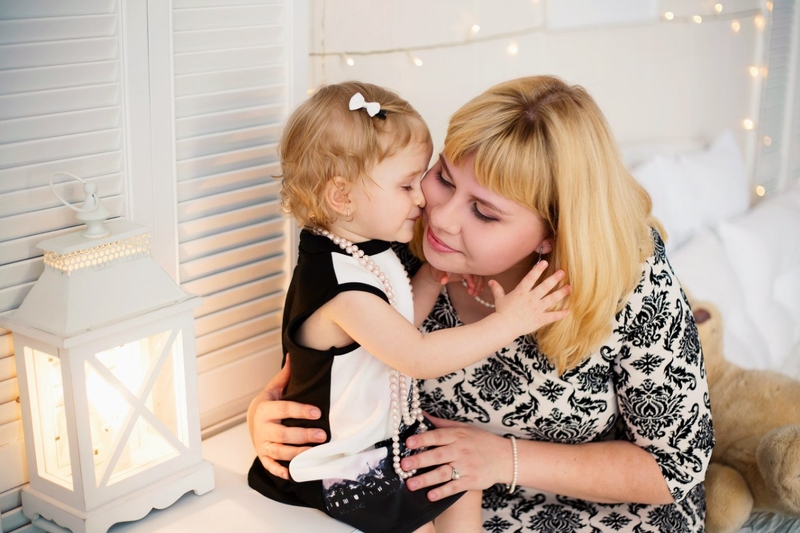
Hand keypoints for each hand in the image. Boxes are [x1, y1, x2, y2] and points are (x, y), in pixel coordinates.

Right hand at [248, 355, 326, 477]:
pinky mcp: (263, 456)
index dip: (301, 410)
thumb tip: (294, 355)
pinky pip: (270, 466)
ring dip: (297, 454)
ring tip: (315, 452)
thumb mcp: (274, 388)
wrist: (251, 420)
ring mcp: (262, 444)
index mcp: (265, 409)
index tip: (318, 412)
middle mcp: (262, 428)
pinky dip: (279, 471)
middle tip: (323, 435)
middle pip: (283, 434)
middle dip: (303, 435)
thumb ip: (285, 376)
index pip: (285, 409)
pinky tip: (293, 473)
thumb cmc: (268, 404)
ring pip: (279, 452)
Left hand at [400, 415, 511, 501]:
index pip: (437, 436)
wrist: (504, 457)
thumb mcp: (464, 428)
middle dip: (420, 461)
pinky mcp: (471, 481)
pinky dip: (443, 492)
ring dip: (426, 479)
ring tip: (411, 484)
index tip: (408, 442)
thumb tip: (421, 414)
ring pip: (443, 473)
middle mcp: (460, 450)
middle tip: (403, 466)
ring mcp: (466, 466)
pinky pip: (455, 487)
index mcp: (457, 436)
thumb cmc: (481, 441)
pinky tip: (430, 495)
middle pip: (437, 456)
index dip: (422, 439)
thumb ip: (441, 424)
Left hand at [423, 263, 484, 293]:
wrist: (437, 271)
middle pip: (475, 270)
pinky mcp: (469, 271)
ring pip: (478, 274)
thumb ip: (441, 275)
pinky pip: (477, 276)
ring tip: (474, 294)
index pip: (468, 267)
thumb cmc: (436, 271)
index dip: (471, 277)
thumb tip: (443, 281)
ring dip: (478, 285)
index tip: (471, 285)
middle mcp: (465, 262)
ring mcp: (468, 267)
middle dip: (476, 282)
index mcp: (458, 259)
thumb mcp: (437, 273)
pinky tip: (479, 291)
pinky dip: (479, 284)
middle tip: (472, 292)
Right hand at [493, 261, 569, 335]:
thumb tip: (491, 281)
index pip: (530, 278)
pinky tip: (568, 311)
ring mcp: (536, 309)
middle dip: (554, 279)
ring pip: (551, 299)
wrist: (504, 326)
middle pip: (545, 286)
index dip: (538, 269)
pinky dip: (560, 314)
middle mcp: (531, 298)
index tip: (545, 262)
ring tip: (569, 288)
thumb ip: (497, 289)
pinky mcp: (539, 319)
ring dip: (561, 293)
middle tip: (563, 272)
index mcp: (521, 292)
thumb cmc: (501, 312)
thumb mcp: (499, 299)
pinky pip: (552, 316)